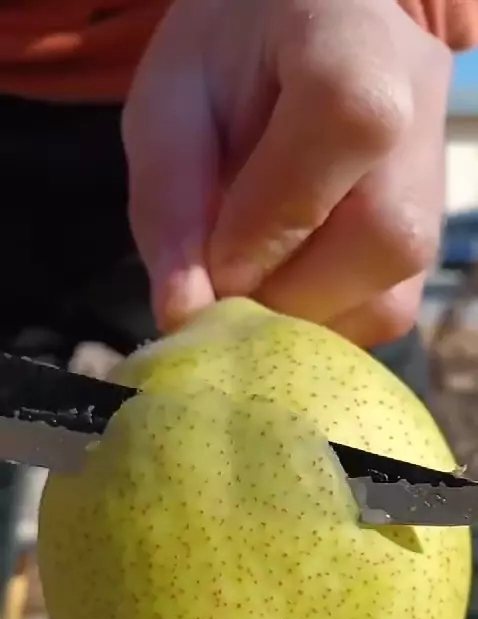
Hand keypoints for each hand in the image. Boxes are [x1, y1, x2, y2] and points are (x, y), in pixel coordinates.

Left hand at [122, 0, 450, 345]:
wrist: (297, 40)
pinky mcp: (424, 238)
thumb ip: (169, 201)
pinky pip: (384, 312)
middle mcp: (419, 115)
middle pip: (386, 239)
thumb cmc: (223, 66)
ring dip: (303, 318)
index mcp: (357, 46)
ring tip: (254, 282)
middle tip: (227, 286)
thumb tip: (182, 312)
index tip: (212, 263)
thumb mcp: (167, 106)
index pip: (345, 127)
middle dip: (286, 293)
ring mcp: (433, 184)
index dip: (268, 220)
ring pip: (391, 298)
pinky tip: (283, 283)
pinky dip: (321, 321)